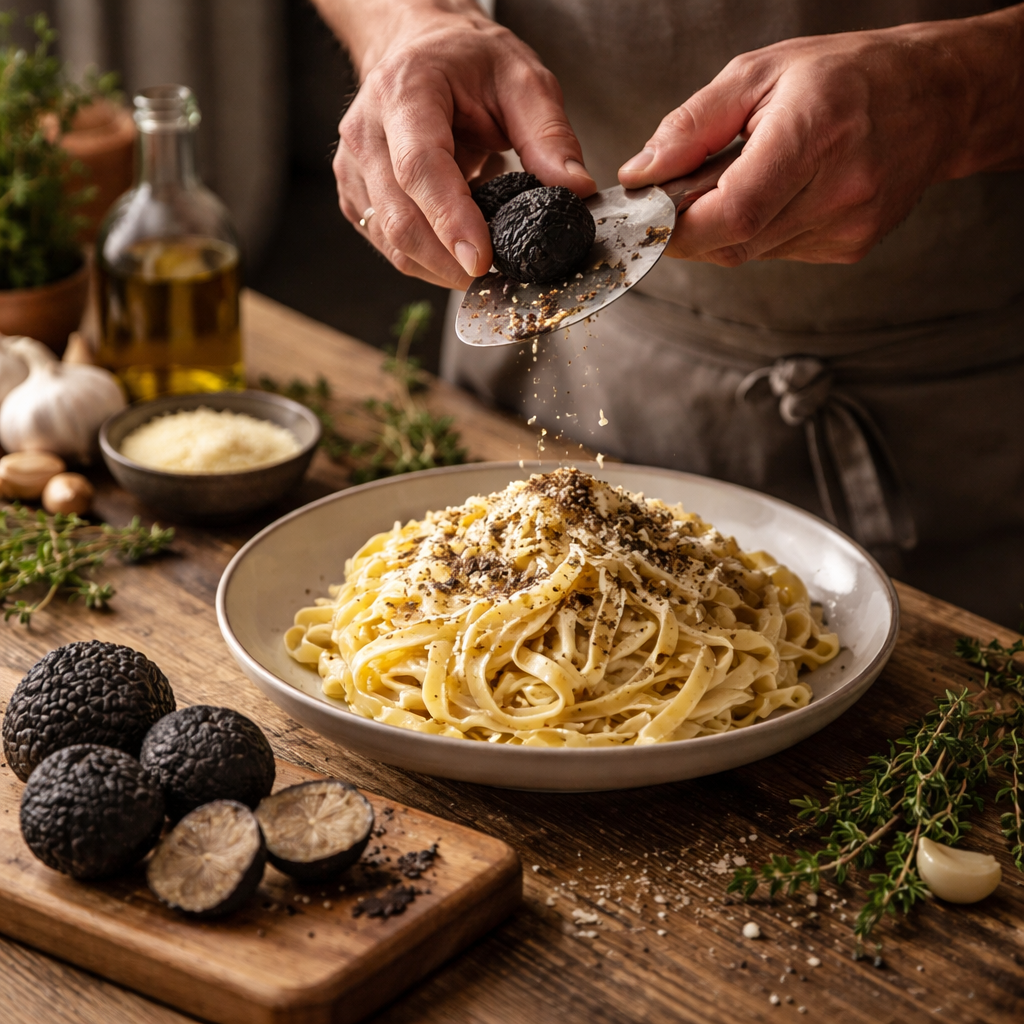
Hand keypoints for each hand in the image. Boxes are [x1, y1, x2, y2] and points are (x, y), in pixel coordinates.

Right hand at [329, 3, 594, 287]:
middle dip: (451, 262)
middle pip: (401, 219)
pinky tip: (456, 243)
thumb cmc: (467, 63)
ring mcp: (354, 169)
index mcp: (405, 93)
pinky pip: (389, 247)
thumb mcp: (522, 79)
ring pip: (393, 243)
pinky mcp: (355, 197)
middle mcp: (367, 132)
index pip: (420, 168)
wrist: (418, 50)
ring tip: (484, 258)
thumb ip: (549, 135)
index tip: (481, 261)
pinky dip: (428, 260)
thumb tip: (576, 189)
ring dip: (441, 267)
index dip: (450, 220)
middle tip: (501, 275)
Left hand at [617, 11, 1023, 265]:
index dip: (678, 225)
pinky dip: (755, 232)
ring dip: (723, 228)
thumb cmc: (847, 75)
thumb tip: (640, 174)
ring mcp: (848, 226)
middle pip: (733, 243)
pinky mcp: (849, 247)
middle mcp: (839, 190)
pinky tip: (776, 194)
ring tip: (741, 179)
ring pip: (748, 254)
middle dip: (690, 227)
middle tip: (683, 191)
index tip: (651, 211)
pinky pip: (775, 253)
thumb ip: (691, 126)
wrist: (937, 96)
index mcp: (815, 134)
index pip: (732, 213)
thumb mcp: (758, 73)